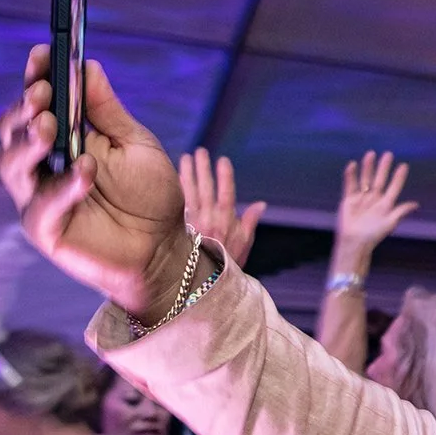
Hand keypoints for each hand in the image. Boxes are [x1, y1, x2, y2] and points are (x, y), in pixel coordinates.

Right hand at [0, 44, 188, 319]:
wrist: (165, 247)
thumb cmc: (150, 197)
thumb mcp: (134, 144)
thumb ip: (107, 110)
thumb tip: (87, 66)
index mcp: (64, 140)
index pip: (37, 104)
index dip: (35, 78)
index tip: (43, 55)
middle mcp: (44, 166)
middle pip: (13, 131)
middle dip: (23, 108)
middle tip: (42, 93)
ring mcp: (39, 198)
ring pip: (12, 164)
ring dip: (30, 141)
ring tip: (51, 126)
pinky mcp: (45, 230)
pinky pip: (40, 207)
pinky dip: (61, 187)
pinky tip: (85, 171)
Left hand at [180, 148, 266, 267]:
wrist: (204, 283)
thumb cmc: (227, 262)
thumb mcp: (244, 243)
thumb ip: (250, 221)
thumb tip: (261, 204)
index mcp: (226, 221)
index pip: (227, 193)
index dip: (225, 176)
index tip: (222, 160)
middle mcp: (209, 219)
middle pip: (206, 188)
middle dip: (204, 168)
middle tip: (200, 151)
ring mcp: (193, 223)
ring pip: (189, 193)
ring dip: (187, 174)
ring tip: (185, 158)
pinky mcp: (179, 227)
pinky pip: (178, 204)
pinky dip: (177, 190)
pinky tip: (174, 178)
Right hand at [331, 150, 418, 265]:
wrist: (354, 242)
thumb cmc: (373, 235)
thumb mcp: (390, 223)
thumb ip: (401, 212)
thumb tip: (416, 204)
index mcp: (385, 204)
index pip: (394, 187)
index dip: (399, 177)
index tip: (404, 166)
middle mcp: (374, 199)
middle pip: (380, 180)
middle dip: (383, 168)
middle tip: (388, 154)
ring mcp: (361, 198)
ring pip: (365, 179)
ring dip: (368, 168)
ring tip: (371, 154)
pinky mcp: (349, 200)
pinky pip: (350, 185)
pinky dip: (351, 176)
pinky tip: (352, 165)